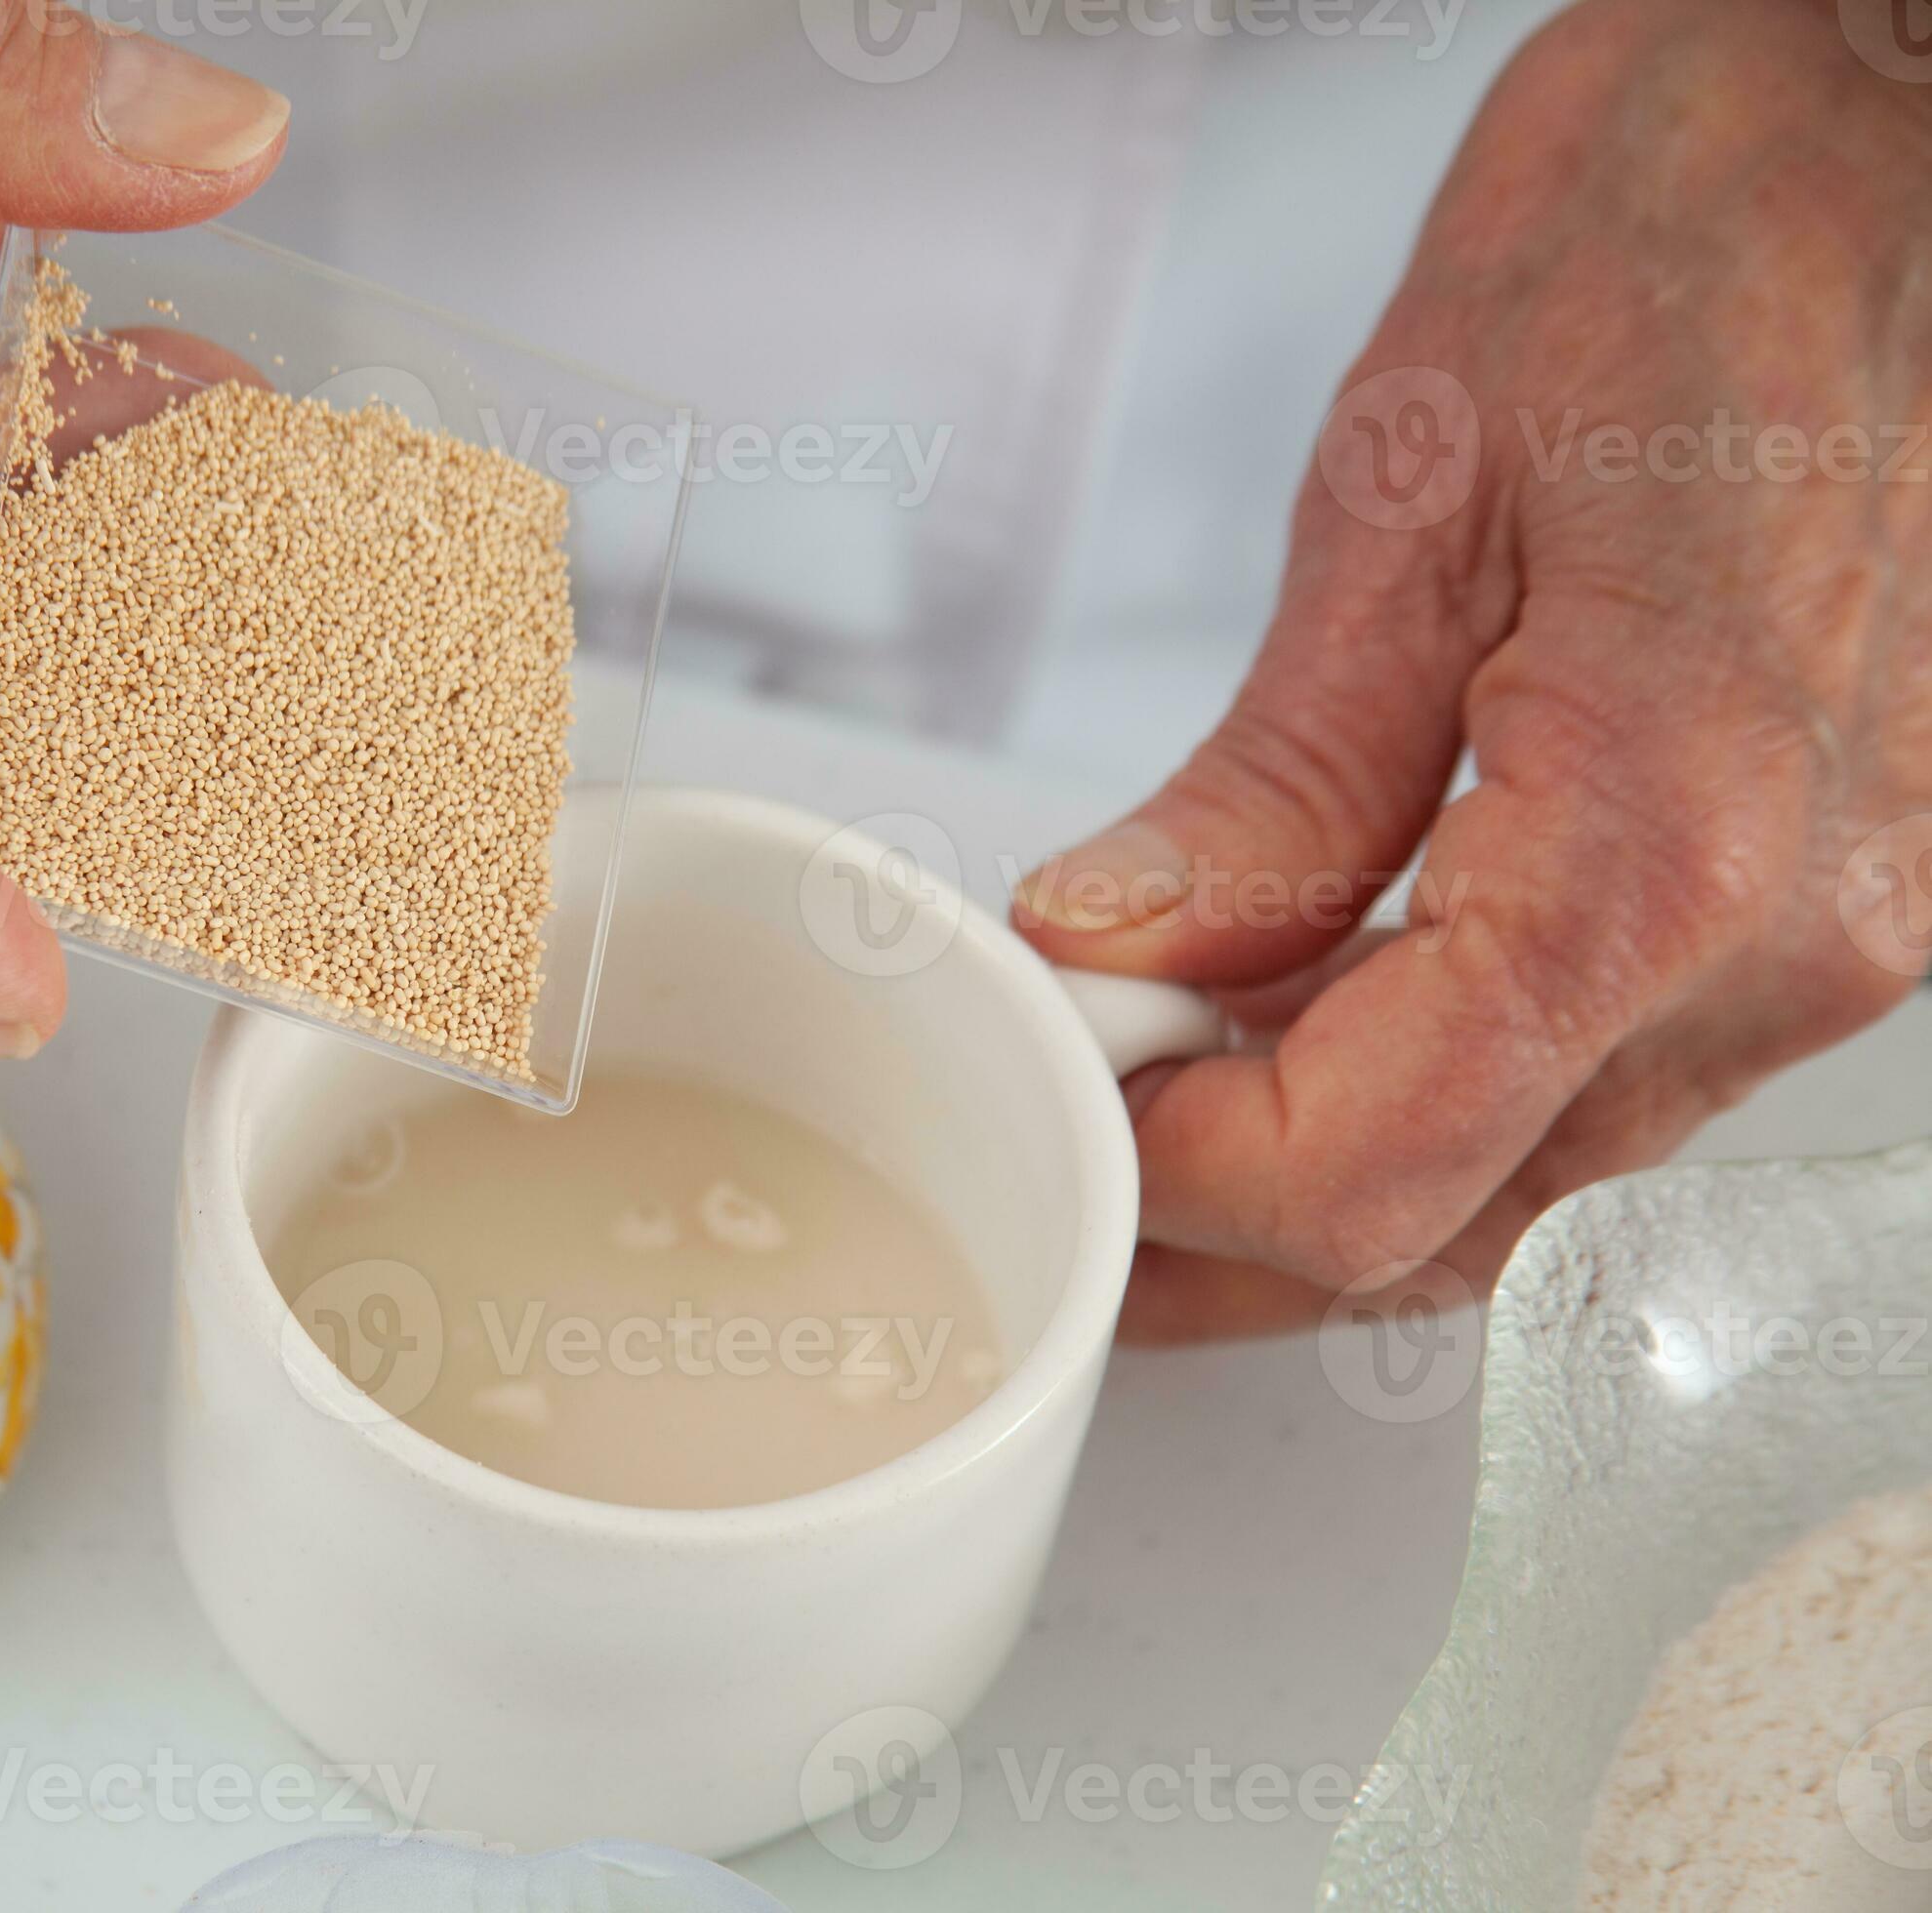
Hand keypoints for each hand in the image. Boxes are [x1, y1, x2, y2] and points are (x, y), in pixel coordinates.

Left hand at [1016, 0, 1931, 1344]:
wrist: (1913, 127)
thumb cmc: (1701, 224)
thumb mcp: (1421, 483)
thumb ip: (1278, 781)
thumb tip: (1120, 951)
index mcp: (1663, 846)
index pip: (1373, 1168)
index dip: (1177, 1190)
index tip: (1059, 1116)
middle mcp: (1789, 938)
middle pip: (1458, 1220)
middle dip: (1235, 1227)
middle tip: (1071, 1155)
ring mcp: (1841, 932)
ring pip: (1545, 1176)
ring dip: (1340, 1172)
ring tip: (1164, 1105)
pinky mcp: (1846, 892)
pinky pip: (1621, 1073)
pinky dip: (1456, 1088)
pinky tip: (1329, 1027)